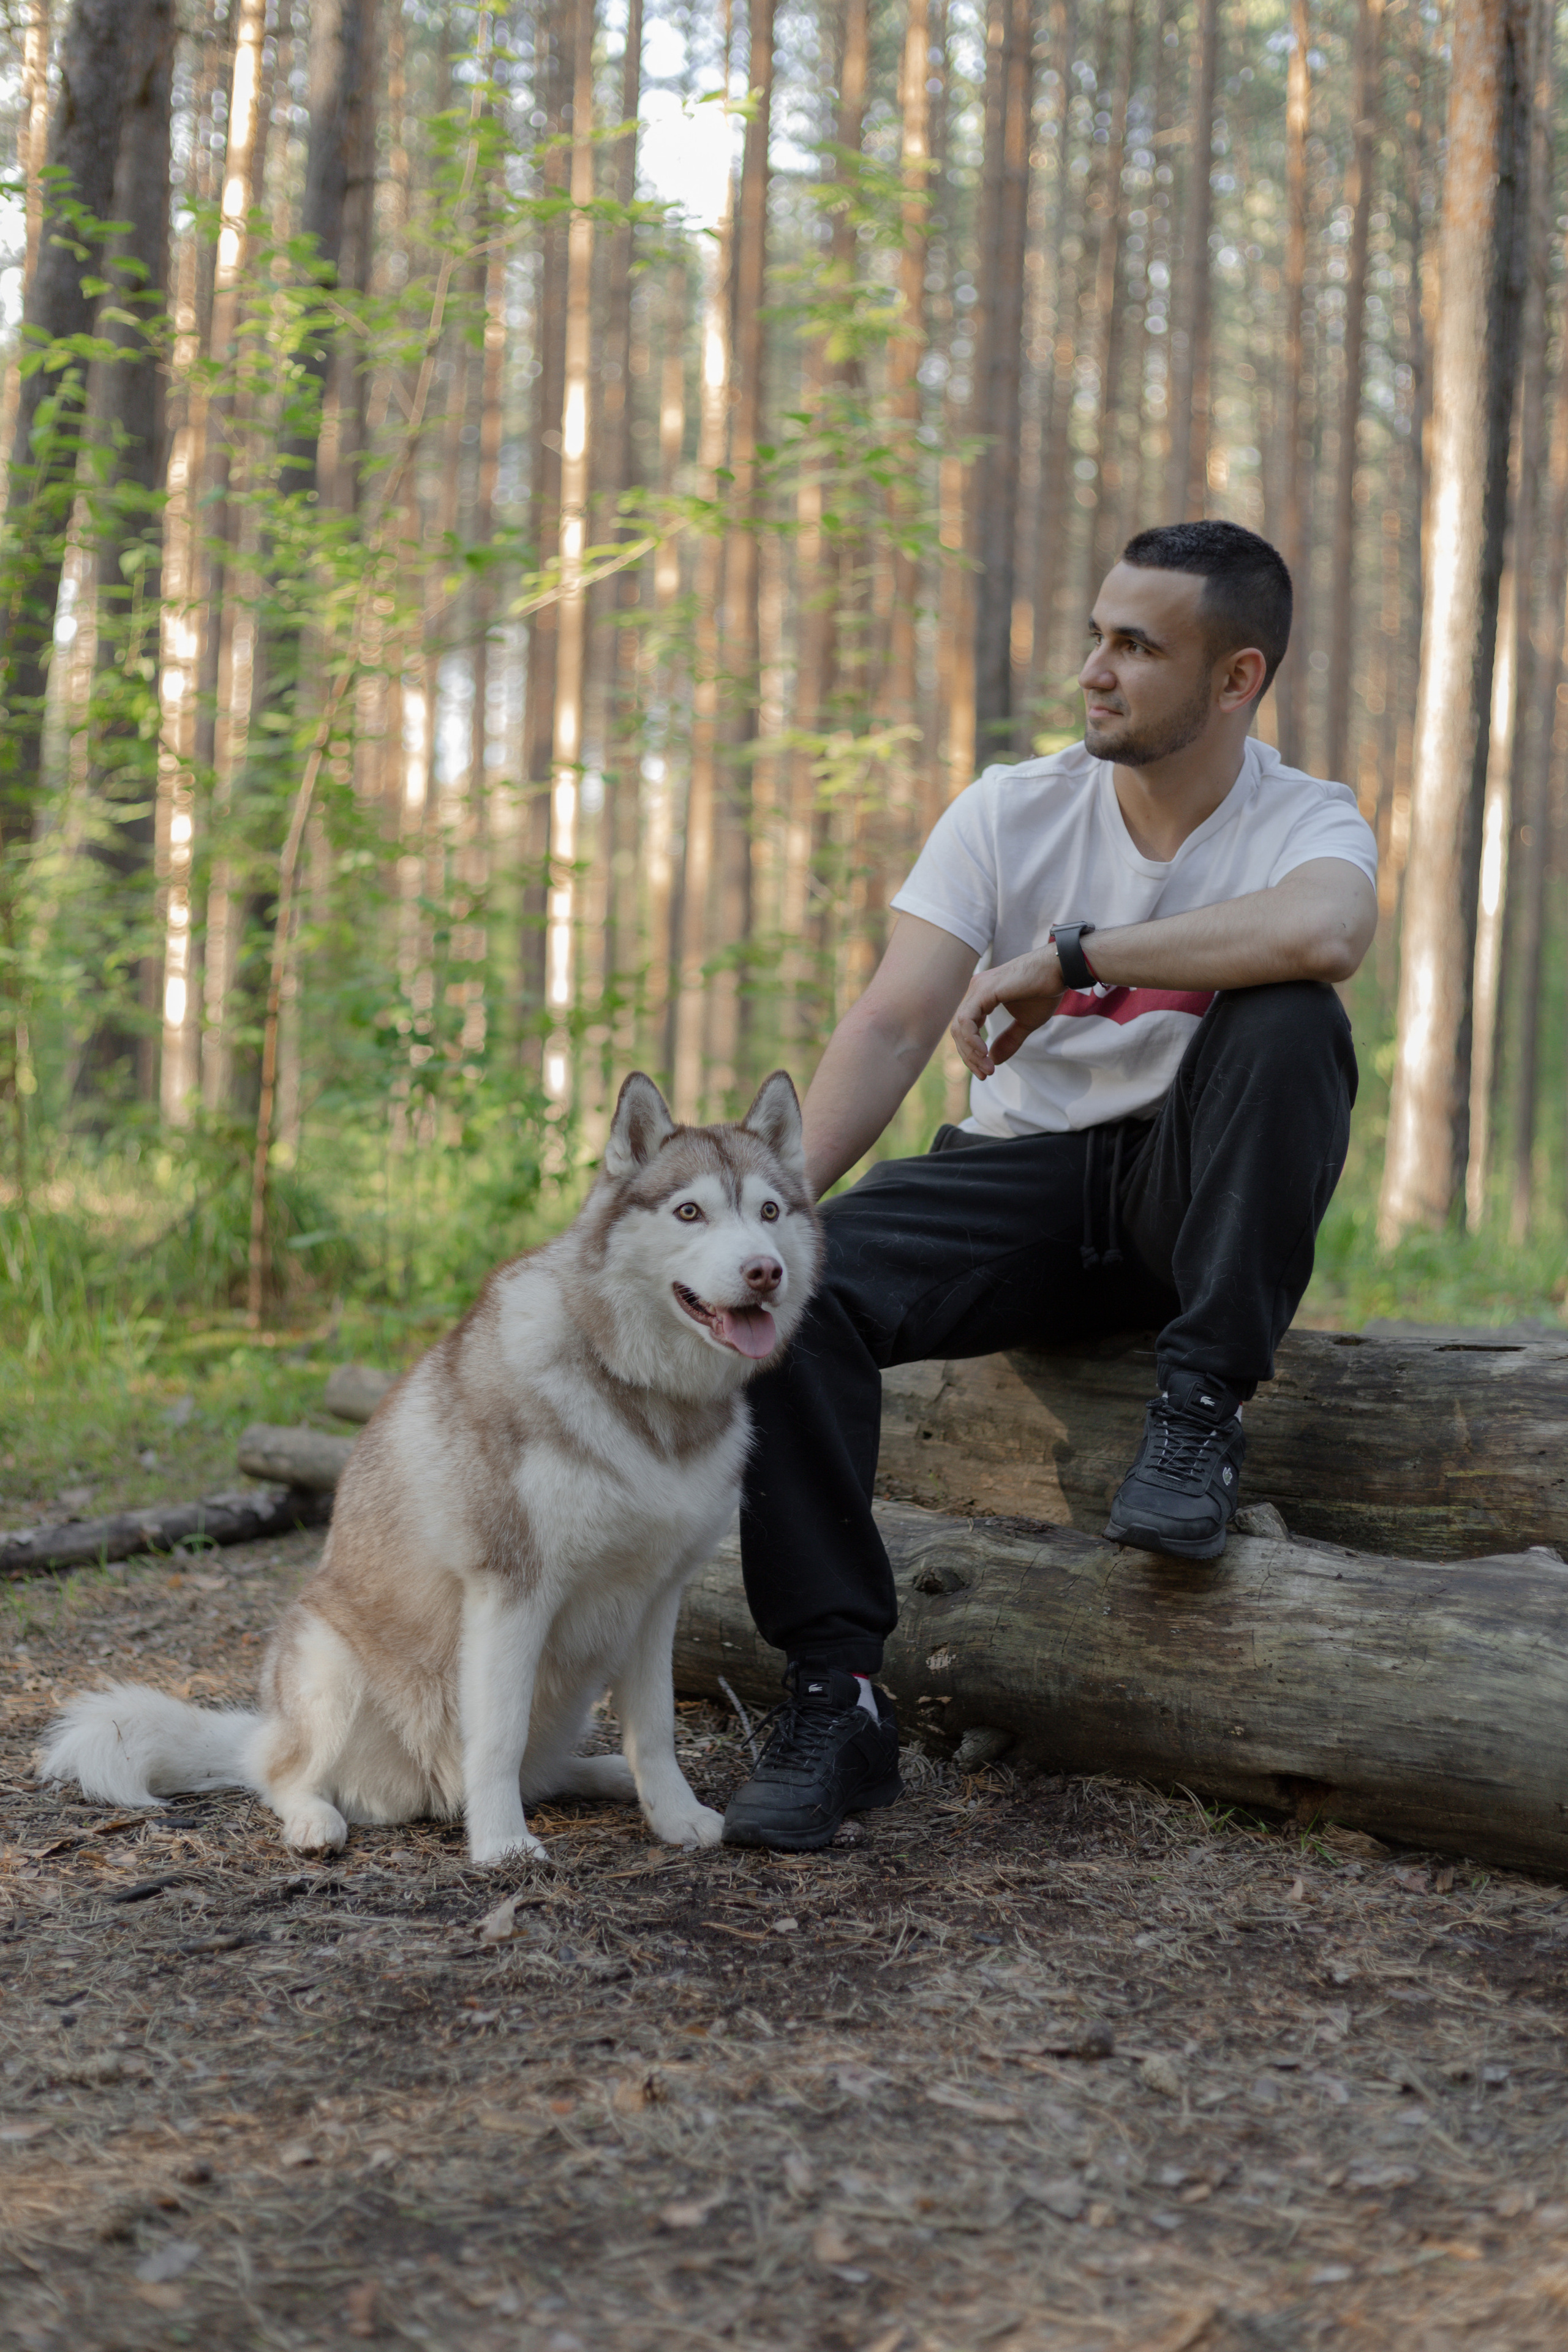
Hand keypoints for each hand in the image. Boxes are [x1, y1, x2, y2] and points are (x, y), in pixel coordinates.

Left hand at [950, 946, 1065, 1077]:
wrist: (1059, 971)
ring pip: (960, 1028)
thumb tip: (993, 1061)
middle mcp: (975, 991)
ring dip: (971, 1053)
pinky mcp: (983, 990)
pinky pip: (967, 1020)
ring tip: (987, 1068)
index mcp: (981, 997)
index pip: (966, 1030)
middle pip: (959, 1031)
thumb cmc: (1045, 992)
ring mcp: (977, 989)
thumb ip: (1009, 1040)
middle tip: (985, 1074)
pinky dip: (972, 1039)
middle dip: (970, 1057)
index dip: (972, 1054)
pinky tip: (984, 1053)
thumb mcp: (1026, 1024)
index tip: (986, 1071)